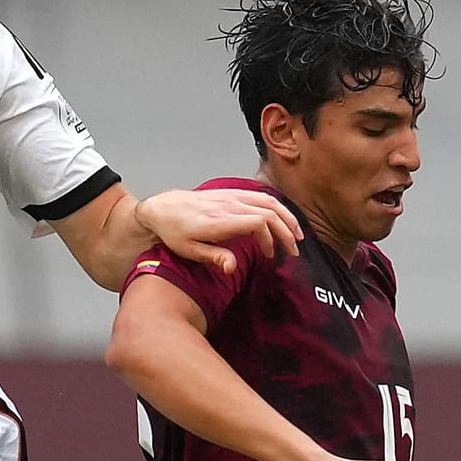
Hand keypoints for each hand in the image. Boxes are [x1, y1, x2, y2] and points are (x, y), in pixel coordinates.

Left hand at [135, 189, 301, 274]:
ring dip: (286, 217)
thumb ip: (214, 257)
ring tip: (297, 234)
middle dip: (286, 231)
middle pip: (269, 211)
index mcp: (220, 220)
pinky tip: (282, 218)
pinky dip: (276, 207)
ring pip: (268, 201)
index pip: (258, 222)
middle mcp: (229, 205)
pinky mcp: (232, 193)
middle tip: (294, 250)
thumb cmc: (175, 232)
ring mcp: (232, 196)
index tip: (270, 255)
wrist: (163, 208)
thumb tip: (233, 267)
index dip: (271, 238)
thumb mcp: (189, 250)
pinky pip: (260, 195)